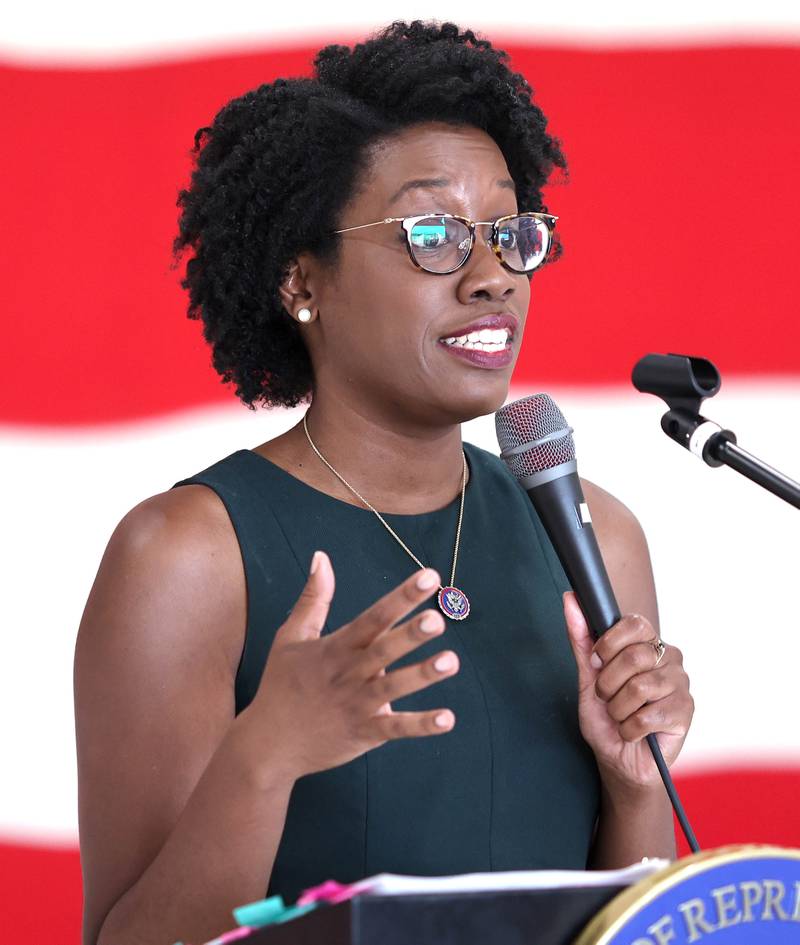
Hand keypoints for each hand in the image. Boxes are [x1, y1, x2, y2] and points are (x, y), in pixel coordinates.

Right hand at [244, 551, 458, 780]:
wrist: (267, 744)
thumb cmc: (281, 684)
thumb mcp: (291, 636)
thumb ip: (313, 597)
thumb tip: (321, 556)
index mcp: (335, 647)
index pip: (373, 617)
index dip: (401, 598)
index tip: (429, 578)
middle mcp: (348, 673)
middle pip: (383, 650)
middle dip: (410, 634)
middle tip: (438, 619)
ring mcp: (355, 705)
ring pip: (392, 688)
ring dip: (421, 675)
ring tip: (450, 661)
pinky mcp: (362, 733)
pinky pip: (393, 729)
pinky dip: (420, 725)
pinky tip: (447, 719)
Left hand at [563, 591, 693, 791]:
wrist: (618, 759)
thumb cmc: (605, 717)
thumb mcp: (587, 676)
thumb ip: (581, 639)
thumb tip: (570, 600)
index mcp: (647, 644)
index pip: (635, 623)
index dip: (609, 643)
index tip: (598, 661)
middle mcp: (669, 658)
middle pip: (634, 656)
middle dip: (608, 683)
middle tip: (608, 698)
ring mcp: (681, 685)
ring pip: (639, 687)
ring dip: (618, 709)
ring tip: (621, 716)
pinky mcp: (685, 713)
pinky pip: (647, 716)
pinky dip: (629, 728)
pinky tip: (634, 732)